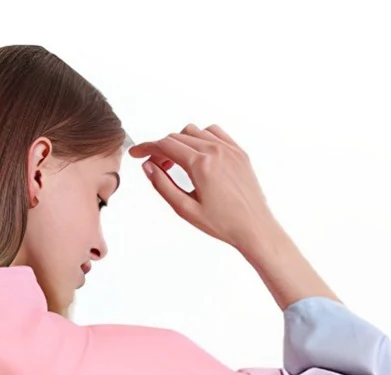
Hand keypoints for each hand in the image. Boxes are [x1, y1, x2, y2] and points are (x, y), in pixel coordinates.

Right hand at [127, 124, 272, 252]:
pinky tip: (196, 155)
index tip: (136, 153)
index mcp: (201, 164)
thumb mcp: (185, 209)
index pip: (165, 145)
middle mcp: (215, 150)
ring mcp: (229, 148)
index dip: (146, 147)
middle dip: (161, 149)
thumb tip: (148, 166)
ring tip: (176, 164)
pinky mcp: (238, 151)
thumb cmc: (222, 224)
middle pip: (177, 137)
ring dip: (179, 142)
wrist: (254, 227)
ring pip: (194, 132)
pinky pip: (214, 132)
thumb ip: (163, 185)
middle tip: (154, 166)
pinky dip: (199, 138)